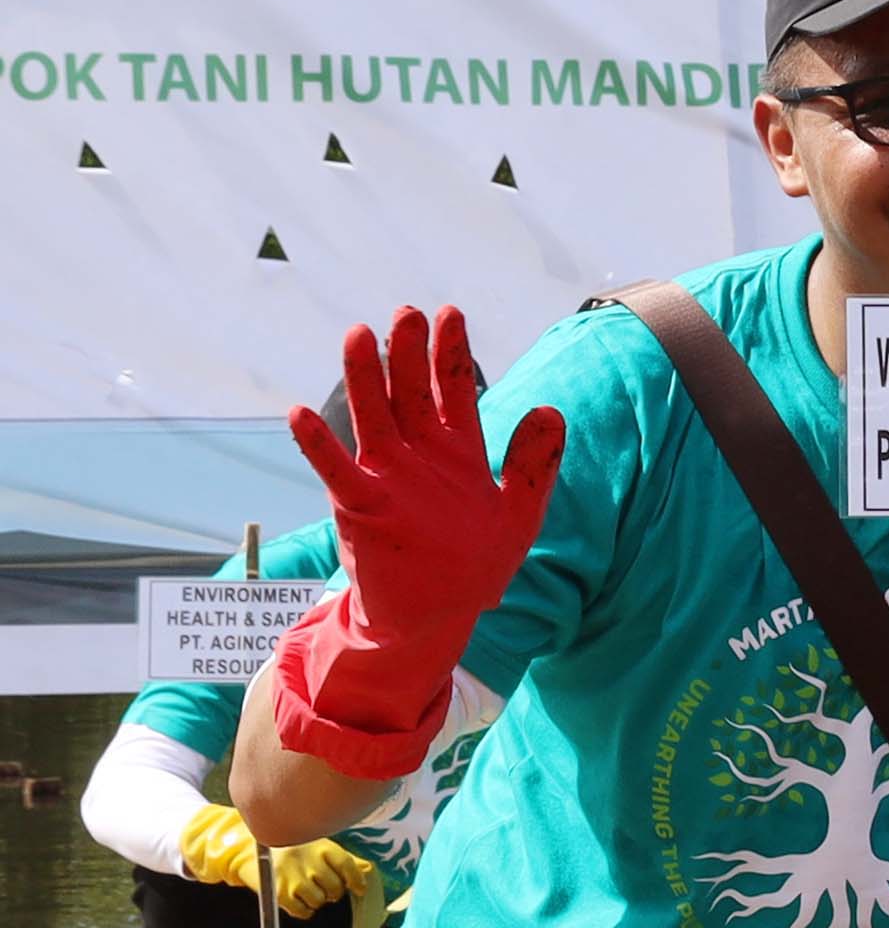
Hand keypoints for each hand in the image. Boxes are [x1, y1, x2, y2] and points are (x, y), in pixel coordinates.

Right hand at [175, 803, 376, 916]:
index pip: (348, 867)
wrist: (246, 847)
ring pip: (320, 901)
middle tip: (324, 887)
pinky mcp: (279, 893)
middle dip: (333, 892)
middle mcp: (310, 862)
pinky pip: (302, 911)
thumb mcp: (317, 844)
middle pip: (335, 888)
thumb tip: (367, 870)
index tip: (358, 889)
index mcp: (322, 847)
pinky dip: (304, 910)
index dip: (357, 881)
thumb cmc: (288, 847)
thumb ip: (342, 858)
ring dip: (317, 900)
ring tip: (308, 891)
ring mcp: (294, 878)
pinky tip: (299, 900)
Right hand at [271, 309, 564, 779]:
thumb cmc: (474, 564)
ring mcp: (386, 478)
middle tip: (405, 311)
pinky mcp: (360, 508)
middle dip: (408, 353)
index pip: (454, 391)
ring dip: (363, 378)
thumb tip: (550, 408)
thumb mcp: (519, 512)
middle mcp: (418, 457)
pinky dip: (318, 444)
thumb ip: (535, 463)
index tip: (450, 311)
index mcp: (458, 452)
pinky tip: (299, 412)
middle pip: (410, 393)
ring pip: (373, 418)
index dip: (452, 353)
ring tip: (357, 334)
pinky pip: (336, 471)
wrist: (437, 616)